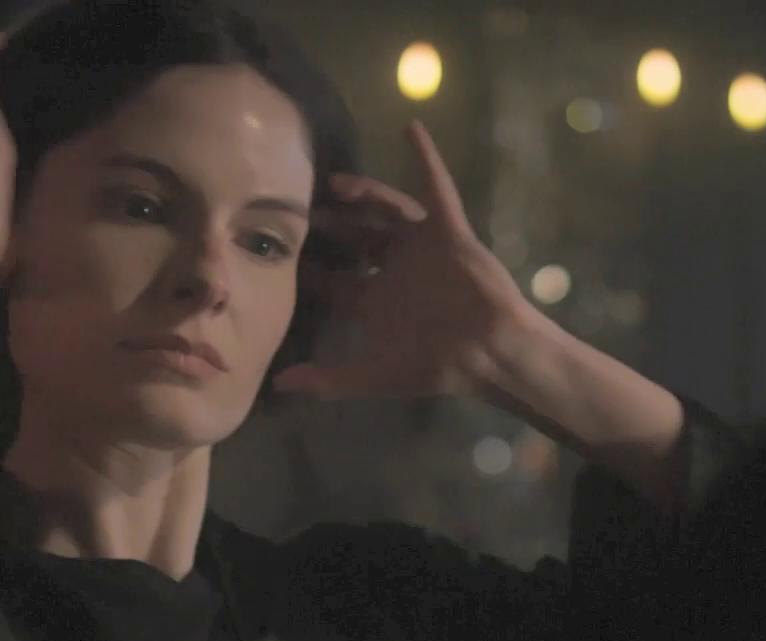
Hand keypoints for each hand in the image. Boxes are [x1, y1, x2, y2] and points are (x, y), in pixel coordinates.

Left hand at [273, 120, 548, 397]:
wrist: (487, 352)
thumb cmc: (434, 364)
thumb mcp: (372, 375)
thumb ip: (326, 380)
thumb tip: (277, 386)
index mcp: (376, 301)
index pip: (335, 280)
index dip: (308, 269)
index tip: (278, 253)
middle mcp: (395, 269)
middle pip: (356, 240)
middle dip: (330, 225)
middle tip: (299, 208)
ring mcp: (421, 248)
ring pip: (387, 212)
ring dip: (365, 194)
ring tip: (336, 183)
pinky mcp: (448, 231)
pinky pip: (436, 189)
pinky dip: (425, 160)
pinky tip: (410, 129)